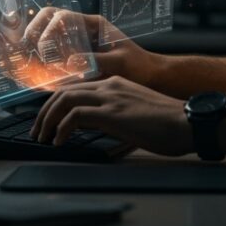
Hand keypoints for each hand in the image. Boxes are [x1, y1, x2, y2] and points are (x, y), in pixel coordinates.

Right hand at [22, 6, 161, 83]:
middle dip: (32, 33)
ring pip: (44, 37)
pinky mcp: (73, 60)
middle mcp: (81, 31)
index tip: (44, 48)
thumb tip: (70, 63)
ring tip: (25, 64)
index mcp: (93, 25)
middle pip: (46, 21)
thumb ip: (97, 61)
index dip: (47, 29)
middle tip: (25, 52)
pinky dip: (39, 64)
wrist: (148, 78)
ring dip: (33, 48)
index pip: (61, 17)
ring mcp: (75, 44)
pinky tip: (33, 76)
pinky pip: (50, 57)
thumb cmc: (138, 67)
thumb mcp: (120, 63)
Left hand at [31, 75, 192, 154]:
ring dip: (48, 120)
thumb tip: (102, 134)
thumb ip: (117, 118)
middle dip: (45, 112)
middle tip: (38, 130)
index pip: (76, 87)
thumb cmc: (169, 124)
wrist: (187, 122)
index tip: (48, 119)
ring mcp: (111, 97)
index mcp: (116, 84)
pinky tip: (59, 142)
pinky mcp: (112, 113)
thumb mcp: (137, 115)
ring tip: (42, 137)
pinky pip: (75, 116)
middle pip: (64, 91)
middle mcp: (110, 86)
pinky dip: (62, 129)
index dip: (57, 103)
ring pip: (64, 100)